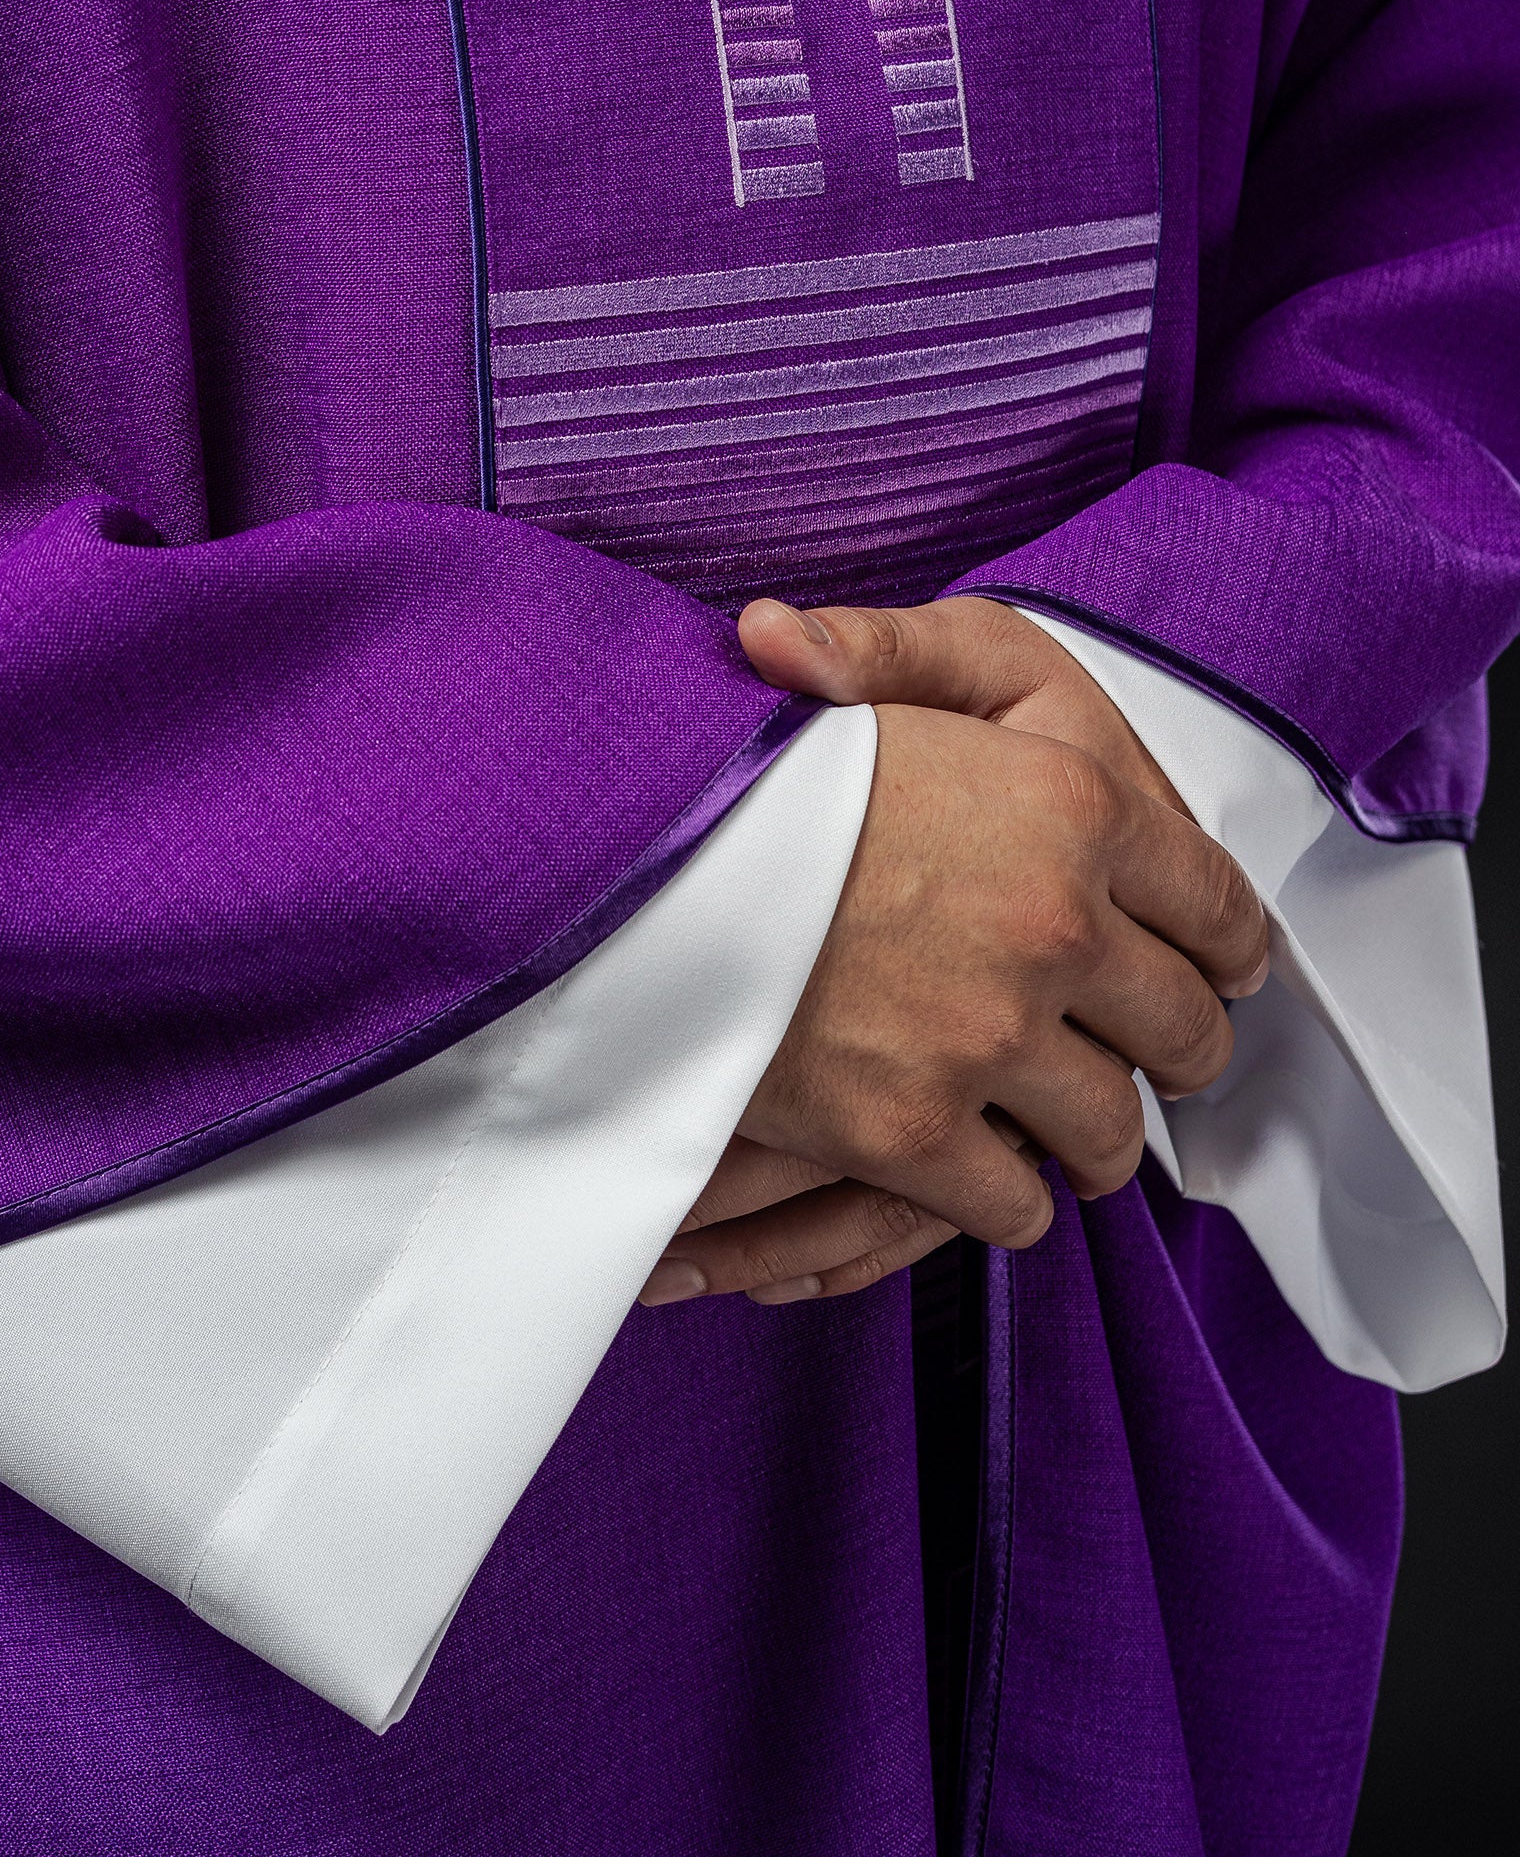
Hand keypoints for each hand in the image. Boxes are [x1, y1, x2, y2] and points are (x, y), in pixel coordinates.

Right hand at [640, 597, 1269, 1307]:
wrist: (630, 862)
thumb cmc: (749, 759)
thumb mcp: (863, 661)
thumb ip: (912, 650)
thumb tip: (946, 679)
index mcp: (1074, 802)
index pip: (1221, 906)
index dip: (1226, 947)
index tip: (1216, 969)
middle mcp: (1058, 925)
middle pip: (1186, 1032)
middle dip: (1172, 1049)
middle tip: (1139, 1052)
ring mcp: (988, 1038)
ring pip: (1109, 1131)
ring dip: (1092, 1136)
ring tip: (1060, 1124)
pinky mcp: (913, 1132)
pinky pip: (1014, 1206)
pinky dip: (1005, 1200)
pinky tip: (978, 1167)